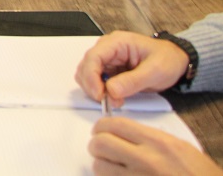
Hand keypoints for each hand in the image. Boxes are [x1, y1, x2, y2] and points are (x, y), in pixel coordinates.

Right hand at [75, 32, 190, 107]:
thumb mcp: (155, 71)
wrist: (176, 61)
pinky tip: (114, 97)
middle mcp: (107, 48)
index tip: (99, 95)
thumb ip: (133, 81)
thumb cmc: (168, 60)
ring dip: (95, 90)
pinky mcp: (109, 70)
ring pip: (86, 75)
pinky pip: (95, 81)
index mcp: (117, 42)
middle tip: (108, 101)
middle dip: (93, 86)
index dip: (91, 77)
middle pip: (85, 66)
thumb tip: (111, 90)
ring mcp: (107, 59)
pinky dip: (100, 91)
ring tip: (114, 99)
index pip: (93, 57)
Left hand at [88, 117, 218, 175]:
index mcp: (158, 143)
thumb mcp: (178, 147)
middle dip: (97, 145)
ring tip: (112, 167)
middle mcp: (146, 160)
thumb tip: (123, 133)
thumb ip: (149, 138)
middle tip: (100, 148)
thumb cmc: (200, 175)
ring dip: (102, 166)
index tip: (100, 130)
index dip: (102, 126)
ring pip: (100, 167)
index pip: (114, 125)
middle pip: (101, 144)